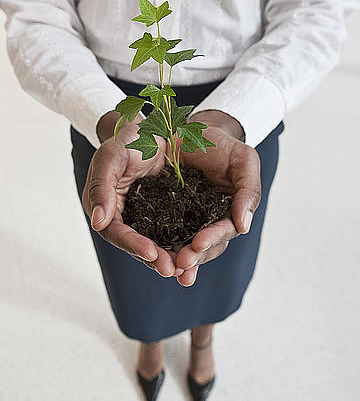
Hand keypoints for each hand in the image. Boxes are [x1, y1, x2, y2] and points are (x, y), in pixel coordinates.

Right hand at [82, 111, 175, 277]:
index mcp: (105, 205)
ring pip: (156, 245)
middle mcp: (123, 217)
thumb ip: (102, 186)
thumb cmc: (129, 138)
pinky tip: (197, 253)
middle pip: (136, 245)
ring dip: (170, 258)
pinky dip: (183, 246)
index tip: (151, 253)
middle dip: (154, 259)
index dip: (131, 244)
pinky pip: (173, 235)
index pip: (115, 231)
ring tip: (184, 270)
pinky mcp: (165, 216)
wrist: (154, 130)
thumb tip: (98, 222)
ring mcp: (145, 218)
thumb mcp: (112, 154)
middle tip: (172, 270)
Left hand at [172, 110, 260, 286]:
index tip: (199, 243)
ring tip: (169, 269)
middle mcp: (208, 220)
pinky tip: (150, 258)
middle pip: (204, 246)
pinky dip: (156, 248)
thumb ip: (249, 190)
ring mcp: (186, 220)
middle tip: (181, 263)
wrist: (187, 131)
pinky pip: (160, 235)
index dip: (213, 238)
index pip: (224, 230)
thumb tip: (244, 227)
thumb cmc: (220, 144)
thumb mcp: (243, 159)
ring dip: (177, 260)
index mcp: (229, 210)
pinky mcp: (163, 215)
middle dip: (194, 256)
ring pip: (183, 246)